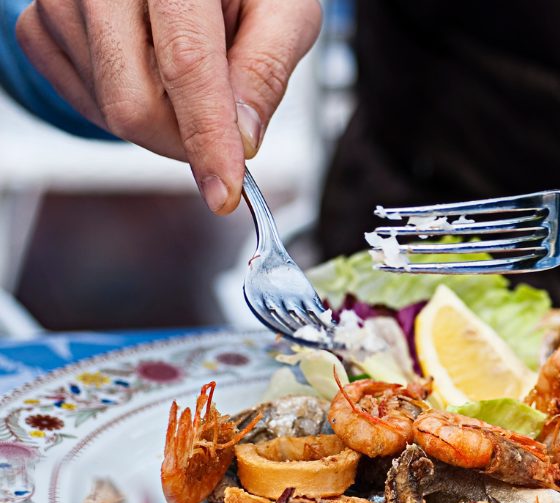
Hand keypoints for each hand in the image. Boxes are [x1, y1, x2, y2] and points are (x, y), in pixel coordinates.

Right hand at [16, 0, 321, 212]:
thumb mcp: (283, 11)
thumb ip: (266, 70)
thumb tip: (243, 138)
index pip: (187, 64)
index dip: (207, 137)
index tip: (225, 191)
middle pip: (133, 103)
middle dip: (184, 142)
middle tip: (223, 134)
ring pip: (108, 110)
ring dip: (161, 121)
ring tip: (188, 71)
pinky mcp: (39, 23)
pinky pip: (80, 100)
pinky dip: (124, 107)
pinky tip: (149, 72)